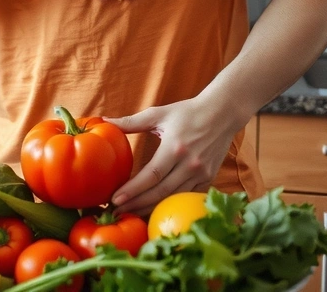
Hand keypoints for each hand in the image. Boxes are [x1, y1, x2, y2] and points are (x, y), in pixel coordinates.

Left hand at [104, 97, 240, 215]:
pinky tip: (154, 208)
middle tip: (116, 211)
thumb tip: (104, 120)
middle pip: (160, 192)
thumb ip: (131, 121)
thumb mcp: (158, 114)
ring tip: (130, 213)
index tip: (115, 199)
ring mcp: (201, 173)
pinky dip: (170, 204)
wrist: (222, 114)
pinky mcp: (208, 178)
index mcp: (175, 148)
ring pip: (173, 198)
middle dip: (137, 204)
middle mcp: (189, 164)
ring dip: (150, 208)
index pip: (151, 175)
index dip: (133, 190)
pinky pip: (186, 197)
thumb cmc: (187, 112)